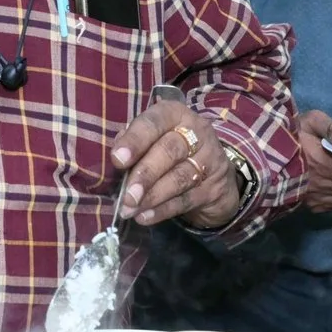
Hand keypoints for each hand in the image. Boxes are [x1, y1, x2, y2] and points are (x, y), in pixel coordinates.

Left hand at [110, 99, 245, 228]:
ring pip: (179, 178)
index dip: (135, 140)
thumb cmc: (171, 152)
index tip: (117, 160)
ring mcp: (210, 160)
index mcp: (175, 115)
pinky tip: (145, 217)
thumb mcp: (153, 139)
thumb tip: (116, 156)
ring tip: (130, 209)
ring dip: (151, 196)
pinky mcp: (215, 188)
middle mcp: (197, 132)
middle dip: (144, 174)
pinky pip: (186, 200)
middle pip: (169, 151)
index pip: (154, 122)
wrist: (214, 176)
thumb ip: (133, 143)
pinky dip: (163, 210)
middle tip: (126, 195)